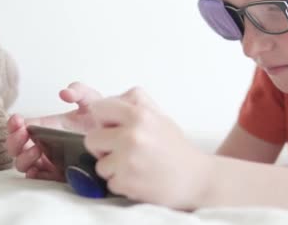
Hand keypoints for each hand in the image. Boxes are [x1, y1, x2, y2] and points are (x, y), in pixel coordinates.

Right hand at [5, 82, 101, 179]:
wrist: (118, 135)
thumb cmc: (101, 118)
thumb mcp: (91, 100)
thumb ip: (79, 91)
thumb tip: (64, 93)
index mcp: (47, 126)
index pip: (21, 126)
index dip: (14, 124)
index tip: (17, 120)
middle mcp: (45, 144)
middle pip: (17, 147)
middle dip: (14, 141)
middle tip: (22, 135)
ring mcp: (51, 160)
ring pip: (25, 164)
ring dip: (23, 157)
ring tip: (35, 150)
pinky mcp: (60, 175)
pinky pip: (40, 179)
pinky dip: (34, 176)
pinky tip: (37, 169)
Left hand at [84, 87, 211, 209]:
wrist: (196, 178)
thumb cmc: (175, 148)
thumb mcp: (159, 117)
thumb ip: (133, 105)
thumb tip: (101, 103)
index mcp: (139, 114)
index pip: (99, 109)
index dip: (103, 121)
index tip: (112, 128)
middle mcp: (132, 135)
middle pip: (92, 138)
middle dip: (103, 147)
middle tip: (125, 151)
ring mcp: (128, 160)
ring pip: (99, 164)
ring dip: (114, 168)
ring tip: (137, 166)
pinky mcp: (127, 182)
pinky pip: (109, 183)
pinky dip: (122, 184)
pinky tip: (140, 178)